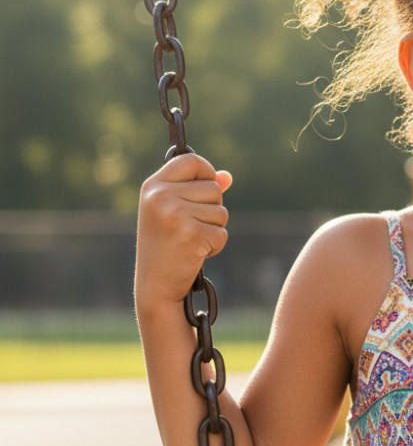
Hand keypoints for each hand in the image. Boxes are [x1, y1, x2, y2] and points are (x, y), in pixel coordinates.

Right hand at [135, 153, 232, 304]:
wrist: (155, 285)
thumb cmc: (166, 246)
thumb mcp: (174, 211)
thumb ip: (198, 190)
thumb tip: (227, 177)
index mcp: (153, 186)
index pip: (191, 160)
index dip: (206, 172)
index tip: (206, 186)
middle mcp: (160, 196)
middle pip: (213, 188)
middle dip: (212, 209)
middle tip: (189, 228)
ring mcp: (174, 215)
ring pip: (221, 211)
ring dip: (213, 229)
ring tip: (190, 241)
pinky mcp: (190, 234)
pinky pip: (222, 233)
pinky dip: (215, 246)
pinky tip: (194, 254)